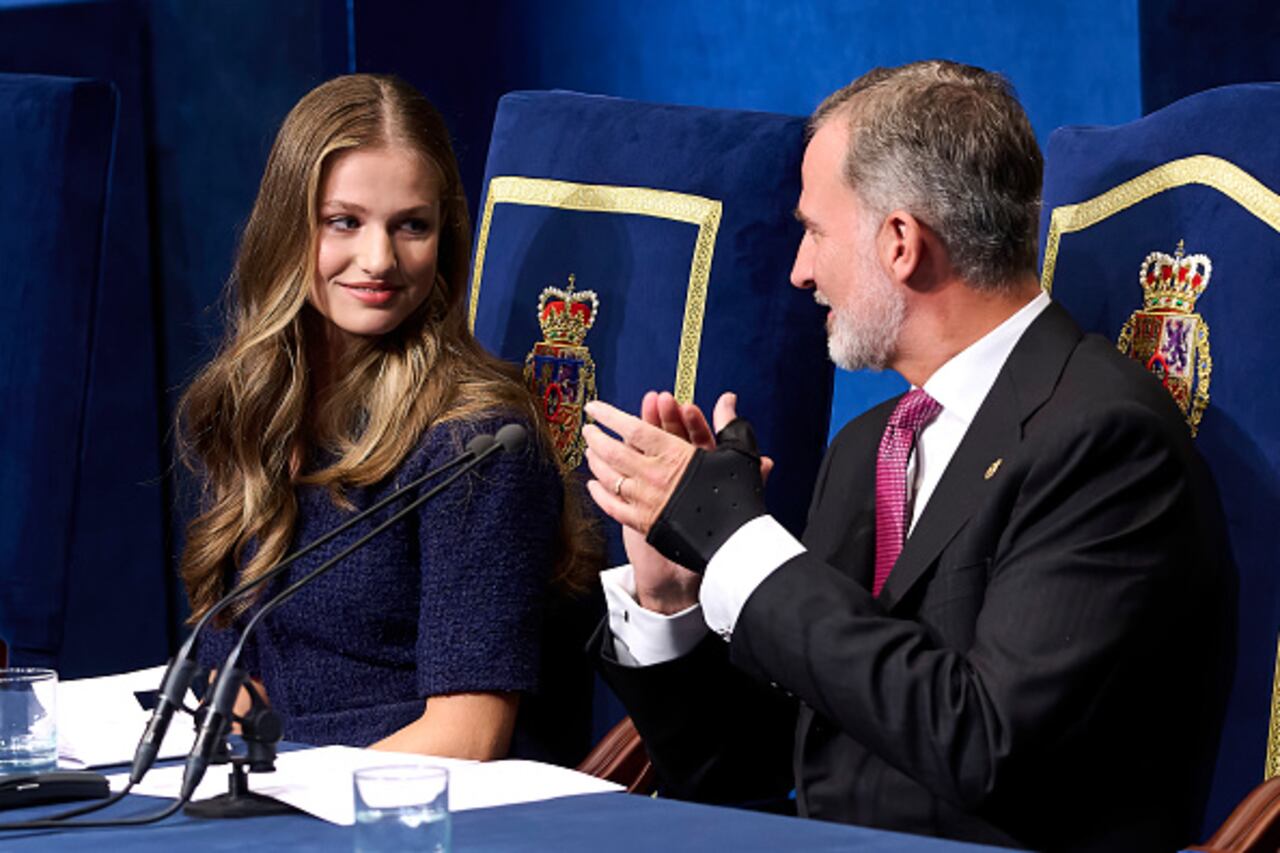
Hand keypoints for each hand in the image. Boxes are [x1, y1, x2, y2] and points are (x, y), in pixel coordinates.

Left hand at [585, 391, 766, 613]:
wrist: (736, 542)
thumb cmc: (739, 495)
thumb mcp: (737, 454)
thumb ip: (727, 424)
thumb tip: (728, 399)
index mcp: (674, 454)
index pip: (633, 428)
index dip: (609, 416)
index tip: (594, 408)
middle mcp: (654, 476)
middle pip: (614, 451)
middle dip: (597, 438)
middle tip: (588, 429)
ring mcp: (646, 500)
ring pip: (609, 477)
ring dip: (596, 462)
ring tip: (590, 451)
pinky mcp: (644, 523)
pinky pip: (613, 506)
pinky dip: (600, 494)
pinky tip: (593, 485)